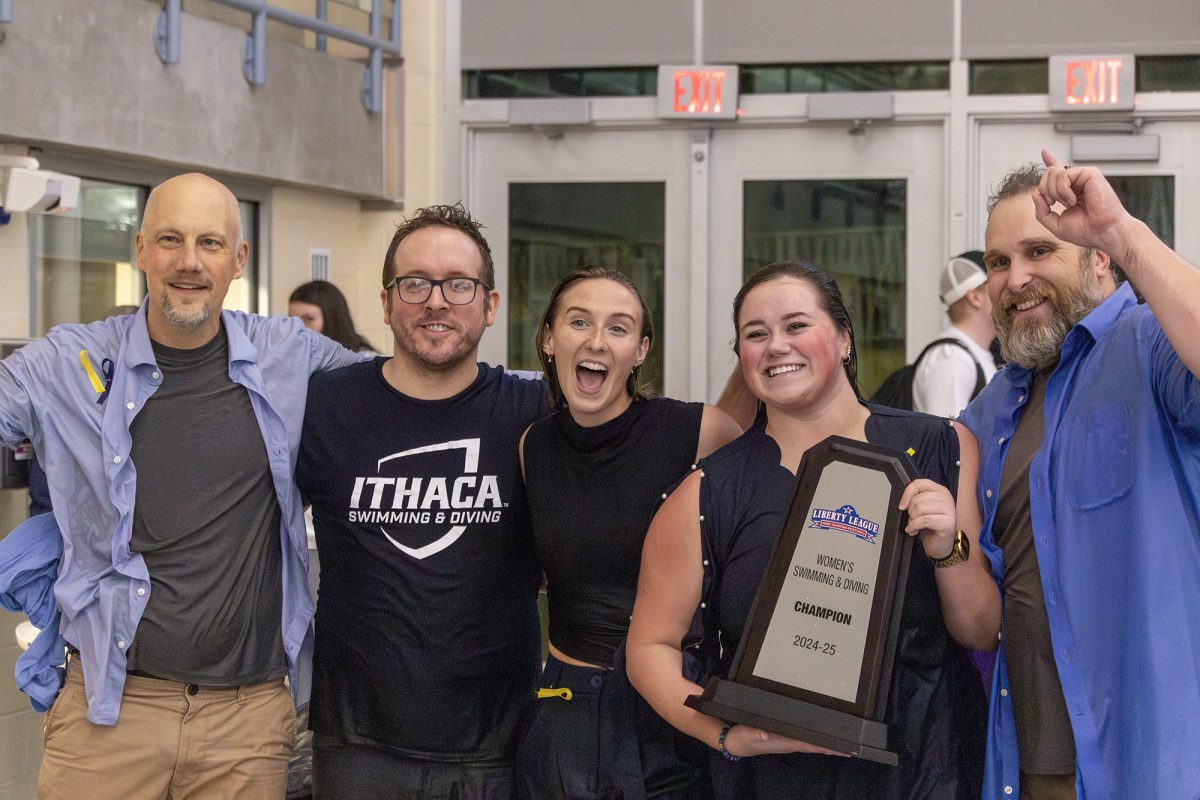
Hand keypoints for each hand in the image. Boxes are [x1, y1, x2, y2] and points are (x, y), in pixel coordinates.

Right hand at [722, 723, 846, 757]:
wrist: (735, 743)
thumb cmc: (743, 737)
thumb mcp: (748, 733)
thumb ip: (757, 732)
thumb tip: (766, 734)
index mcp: (785, 742)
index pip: (811, 744)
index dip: (827, 747)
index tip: (843, 749)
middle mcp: (790, 743)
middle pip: (816, 746)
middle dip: (833, 748)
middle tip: (851, 749)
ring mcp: (788, 741)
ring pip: (812, 743)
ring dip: (826, 744)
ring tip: (842, 745)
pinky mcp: (784, 738)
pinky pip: (804, 739)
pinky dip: (815, 739)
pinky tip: (821, 737)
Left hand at [898, 478, 955, 558]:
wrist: (940, 545)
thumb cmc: (931, 526)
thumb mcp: (922, 509)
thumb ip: (915, 499)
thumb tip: (904, 502)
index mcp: (940, 491)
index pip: (919, 483)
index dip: (907, 493)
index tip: (902, 505)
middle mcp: (946, 498)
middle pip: (917, 498)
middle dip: (910, 511)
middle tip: (913, 520)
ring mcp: (949, 510)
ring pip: (919, 508)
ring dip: (912, 520)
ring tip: (915, 526)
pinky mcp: (947, 523)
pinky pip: (923, 520)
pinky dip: (914, 526)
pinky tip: (914, 530)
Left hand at [1033, 149, 1134, 251]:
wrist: (1104, 232)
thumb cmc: (1087, 231)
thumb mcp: (1056, 224)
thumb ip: (1042, 212)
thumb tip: (1035, 194)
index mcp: (1072, 191)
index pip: (1058, 174)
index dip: (1050, 162)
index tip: (1044, 151)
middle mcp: (1078, 182)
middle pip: (1049, 174)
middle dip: (1044, 190)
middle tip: (1053, 204)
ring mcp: (1084, 176)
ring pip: (1053, 173)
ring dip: (1054, 192)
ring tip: (1069, 204)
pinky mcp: (1090, 173)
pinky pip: (1063, 175)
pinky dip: (1062, 190)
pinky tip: (1073, 200)